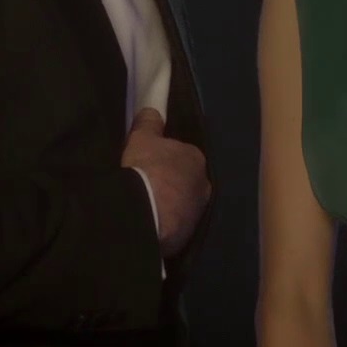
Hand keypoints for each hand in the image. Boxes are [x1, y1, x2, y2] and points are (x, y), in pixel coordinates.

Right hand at [121, 108, 209, 257]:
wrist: (143, 212)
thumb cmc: (145, 168)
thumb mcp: (141, 138)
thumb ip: (149, 122)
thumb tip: (153, 110)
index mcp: (196, 158)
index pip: (183, 156)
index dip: (166, 160)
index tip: (151, 165)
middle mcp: (204, 185)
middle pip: (185, 182)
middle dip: (172, 184)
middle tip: (149, 187)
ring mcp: (197, 213)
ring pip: (182, 205)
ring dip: (169, 206)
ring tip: (148, 209)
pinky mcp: (187, 236)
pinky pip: (175, 226)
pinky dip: (165, 225)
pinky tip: (150, 225)